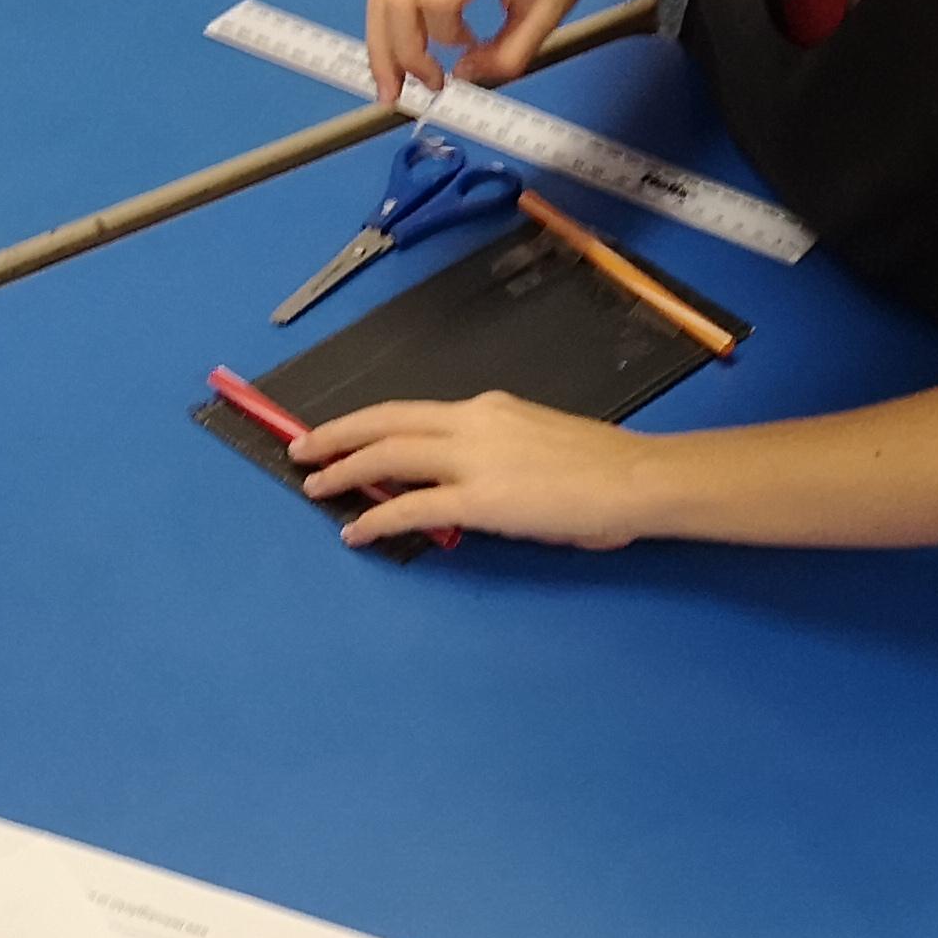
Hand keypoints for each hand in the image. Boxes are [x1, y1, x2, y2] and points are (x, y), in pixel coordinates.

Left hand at [294, 391, 656, 550]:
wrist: (633, 478)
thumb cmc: (604, 465)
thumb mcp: (543, 441)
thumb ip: (503, 455)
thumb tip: (482, 483)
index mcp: (490, 407)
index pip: (413, 410)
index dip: (368, 421)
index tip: (340, 430)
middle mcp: (473, 422)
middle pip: (386, 422)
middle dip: (338, 435)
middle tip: (304, 449)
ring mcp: (472, 459)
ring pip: (388, 456)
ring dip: (344, 470)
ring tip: (315, 486)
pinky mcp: (477, 499)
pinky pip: (411, 507)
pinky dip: (377, 517)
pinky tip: (357, 530)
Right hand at [365, 0, 607, 102]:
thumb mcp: (551, 14)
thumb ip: (508, 53)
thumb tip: (461, 75)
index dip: (441, 38)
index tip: (462, 60)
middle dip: (394, 53)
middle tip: (400, 95)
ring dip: (380, 44)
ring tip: (391, 84)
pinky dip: (390, 27)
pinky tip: (401, 55)